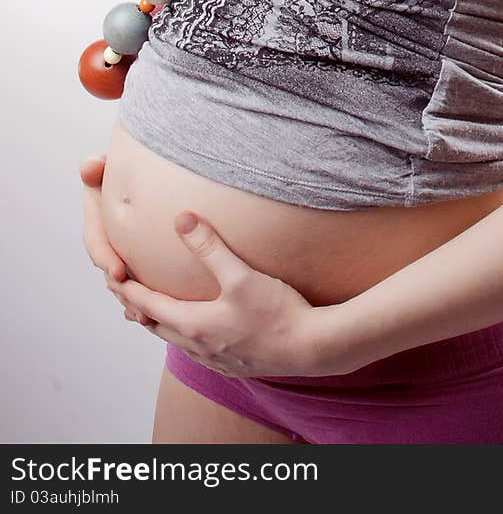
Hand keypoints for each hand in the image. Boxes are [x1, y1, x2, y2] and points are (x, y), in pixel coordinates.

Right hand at [80, 154, 152, 325]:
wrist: (162, 173)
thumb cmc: (136, 164)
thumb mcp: (114, 164)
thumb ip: (99, 165)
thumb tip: (88, 167)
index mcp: (100, 220)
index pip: (96, 242)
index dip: (105, 258)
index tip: (120, 272)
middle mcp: (111, 240)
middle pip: (111, 271)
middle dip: (122, 291)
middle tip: (138, 305)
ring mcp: (128, 253)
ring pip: (126, 285)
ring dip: (135, 302)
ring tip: (147, 317)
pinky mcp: (147, 262)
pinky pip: (145, 286)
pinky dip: (150, 301)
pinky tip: (159, 316)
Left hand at [105, 213, 343, 379]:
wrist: (311, 347)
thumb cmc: (276, 312)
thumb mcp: (241, 275)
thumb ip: (209, 247)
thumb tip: (181, 218)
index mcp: (193, 324)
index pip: (146, 306)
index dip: (126, 290)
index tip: (110, 276)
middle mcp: (198, 346)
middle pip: (155, 326)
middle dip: (137, 307)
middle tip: (124, 290)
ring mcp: (215, 359)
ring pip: (175, 340)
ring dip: (160, 322)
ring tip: (153, 309)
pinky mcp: (233, 364)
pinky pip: (196, 350)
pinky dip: (184, 334)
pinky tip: (197, 328)